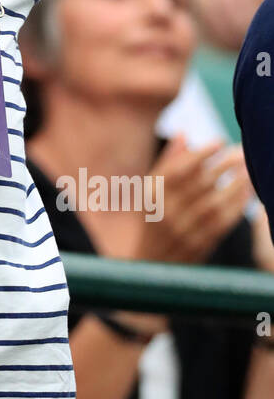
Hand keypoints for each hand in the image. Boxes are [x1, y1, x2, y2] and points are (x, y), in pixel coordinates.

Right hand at [133, 134, 253, 265]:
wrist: (151, 264)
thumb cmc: (153, 218)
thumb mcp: (151, 191)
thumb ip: (168, 162)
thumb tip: (184, 134)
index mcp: (152, 195)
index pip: (178, 170)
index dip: (200, 154)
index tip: (219, 141)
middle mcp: (166, 213)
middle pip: (200, 184)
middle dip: (223, 165)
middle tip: (240, 151)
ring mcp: (184, 231)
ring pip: (215, 203)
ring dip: (235, 184)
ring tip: (248, 169)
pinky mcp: (200, 245)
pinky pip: (222, 222)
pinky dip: (237, 206)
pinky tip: (248, 192)